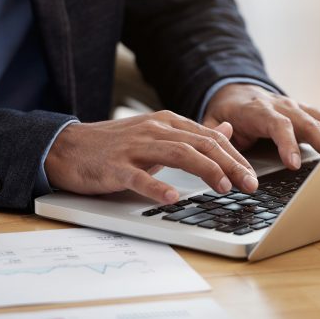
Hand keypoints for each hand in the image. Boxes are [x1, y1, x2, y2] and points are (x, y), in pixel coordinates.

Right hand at [45, 111, 257, 203]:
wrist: (68, 146)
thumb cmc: (116, 145)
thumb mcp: (158, 133)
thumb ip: (192, 134)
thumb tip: (227, 130)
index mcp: (167, 122)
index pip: (210, 137)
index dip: (235, 156)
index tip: (252, 175)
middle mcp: (155, 129)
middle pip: (200, 144)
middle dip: (230, 164)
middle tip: (249, 184)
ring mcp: (135, 147)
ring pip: (178, 154)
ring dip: (205, 171)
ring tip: (223, 187)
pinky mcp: (115, 166)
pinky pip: (138, 176)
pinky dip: (157, 186)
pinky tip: (171, 197)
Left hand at [202, 84, 319, 169]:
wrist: (236, 90)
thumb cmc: (225, 112)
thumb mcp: (210, 122)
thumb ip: (215, 132)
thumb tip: (224, 142)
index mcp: (259, 110)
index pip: (277, 125)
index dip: (287, 143)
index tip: (293, 163)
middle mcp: (282, 106)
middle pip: (306, 122)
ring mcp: (297, 107)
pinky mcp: (306, 112)